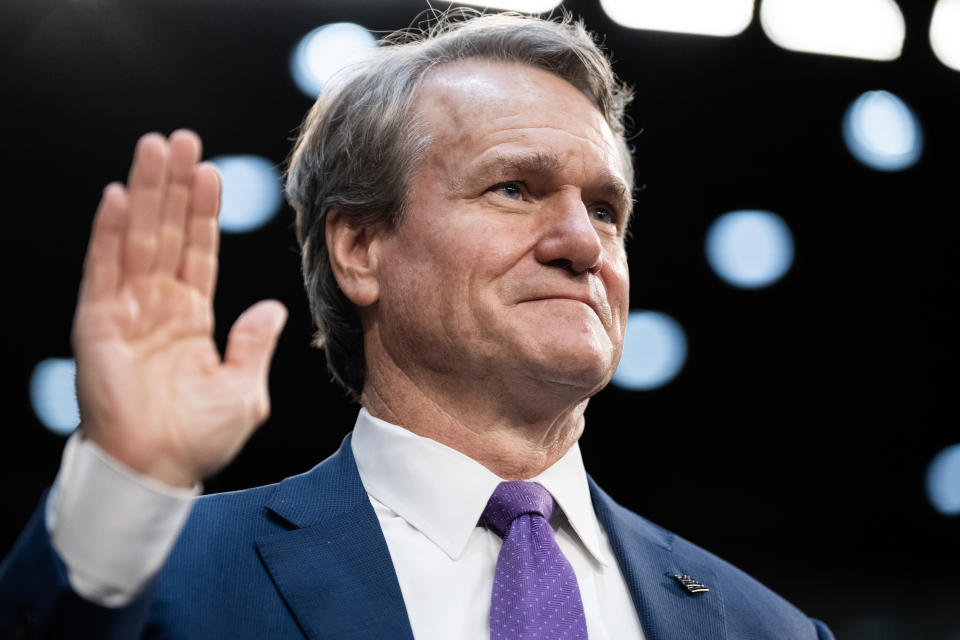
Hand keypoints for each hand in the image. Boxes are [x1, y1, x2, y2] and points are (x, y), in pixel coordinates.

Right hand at [71, 130, 286, 487]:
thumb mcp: (244, 389)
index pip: (199, 251)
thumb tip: (272, 307)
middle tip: (182, 139)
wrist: (158, 471)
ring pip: (137, 238)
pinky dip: (107, 232)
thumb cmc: (198, 439)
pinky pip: (103, 269)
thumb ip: (254, 343)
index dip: (204, 212)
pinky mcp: (97, 324)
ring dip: (145, 192)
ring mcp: (126, 311)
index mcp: (191, 318)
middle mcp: (157, 306)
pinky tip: (116, 195)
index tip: (212, 171)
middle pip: (167, 233)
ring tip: (156, 148)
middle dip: (174, 186)